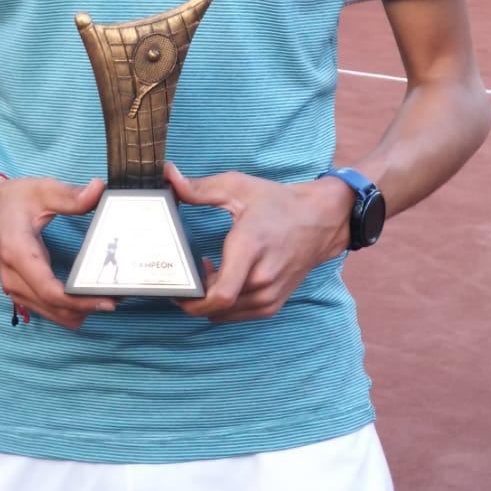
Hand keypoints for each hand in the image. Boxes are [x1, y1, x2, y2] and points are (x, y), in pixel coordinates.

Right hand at [0, 175, 116, 329]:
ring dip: (79, 311)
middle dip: (87, 308)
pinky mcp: (19, 291)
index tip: (106, 299)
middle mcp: (13, 277)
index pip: (50, 290)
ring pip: (52, 315)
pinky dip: (68, 309)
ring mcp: (13, 288)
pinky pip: (47, 310)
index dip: (80, 300)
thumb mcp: (41, 190)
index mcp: (18, 252)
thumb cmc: (10, 199)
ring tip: (106, 296)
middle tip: (117, 296)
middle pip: (54, 308)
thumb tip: (98, 189)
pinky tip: (86, 297)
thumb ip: (71, 195)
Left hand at [163, 163, 351, 323]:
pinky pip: (239, 314)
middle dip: (192, 296)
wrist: (320, 220)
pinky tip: (221, 279)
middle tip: (180, 275)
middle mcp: (262, 278)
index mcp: (250, 248)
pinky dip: (224, 305)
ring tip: (203, 272)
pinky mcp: (274, 303)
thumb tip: (169, 175)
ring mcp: (270, 295)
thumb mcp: (237, 187)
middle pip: (217, 307)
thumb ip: (200, 187)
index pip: (221, 294)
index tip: (175, 284)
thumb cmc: (277, 203)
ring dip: (207, 301)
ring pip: (226, 315)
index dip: (192, 299)